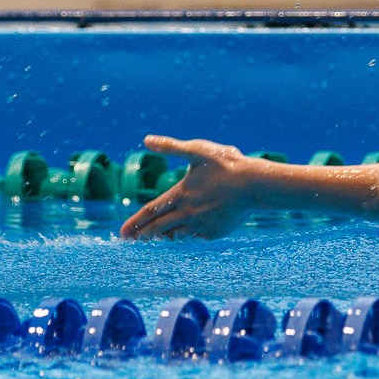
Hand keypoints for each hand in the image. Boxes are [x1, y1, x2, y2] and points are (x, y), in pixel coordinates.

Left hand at [119, 136, 255, 238]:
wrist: (255, 185)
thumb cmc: (226, 164)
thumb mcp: (197, 151)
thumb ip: (170, 146)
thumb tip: (146, 139)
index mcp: (179, 195)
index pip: (149, 212)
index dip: (134, 223)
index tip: (122, 233)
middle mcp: (187, 214)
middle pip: (158, 228)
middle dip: (143, 235)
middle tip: (132, 239)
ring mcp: (201, 225)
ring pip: (176, 234)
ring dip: (164, 235)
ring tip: (158, 235)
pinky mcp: (214, 232)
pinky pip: (196, 235)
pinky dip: (189, 232)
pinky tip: (188, 228)